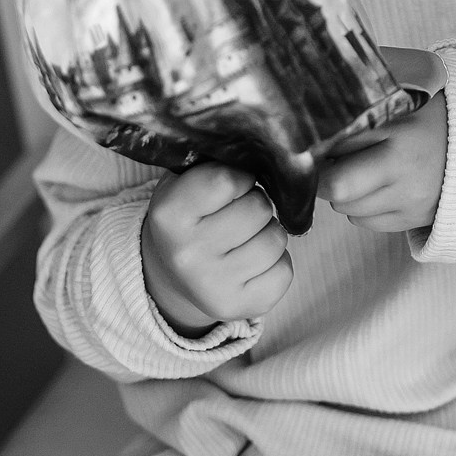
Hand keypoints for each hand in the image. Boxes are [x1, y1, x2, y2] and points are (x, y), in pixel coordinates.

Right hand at [141, 164, 292, 336]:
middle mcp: (187, 253)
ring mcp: (212, 285)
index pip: (228, 178)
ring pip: (276, 239)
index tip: (232, 184)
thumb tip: (265, 147)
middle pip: (259, 208)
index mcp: (170, 214)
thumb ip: (216, 162)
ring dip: (269, 232)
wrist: (170, 274)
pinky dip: (277, 262)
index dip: (240, 177)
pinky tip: (253, 262)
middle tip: (239, 211)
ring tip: (246, 237)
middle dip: (257, 204)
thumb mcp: (185, 180)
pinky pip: (285, 271)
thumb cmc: (190, 214)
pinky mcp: (238, 308)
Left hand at [318, 61, 447, 232]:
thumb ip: (371, 83)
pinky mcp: (414, 218)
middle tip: (323, 161)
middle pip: (338, 186)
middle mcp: (406, 166)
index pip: (339, 142)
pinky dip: (360, 208)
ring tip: (357, 168)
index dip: (318, 141)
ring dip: (342, 191)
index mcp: (402, 128)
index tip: (314, 136)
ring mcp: (411, 197)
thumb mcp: (410, 87)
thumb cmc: (439, 110)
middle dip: (322, 175)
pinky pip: (364, 223)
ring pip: (347, 208)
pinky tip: (375, 186)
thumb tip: (324, 68)